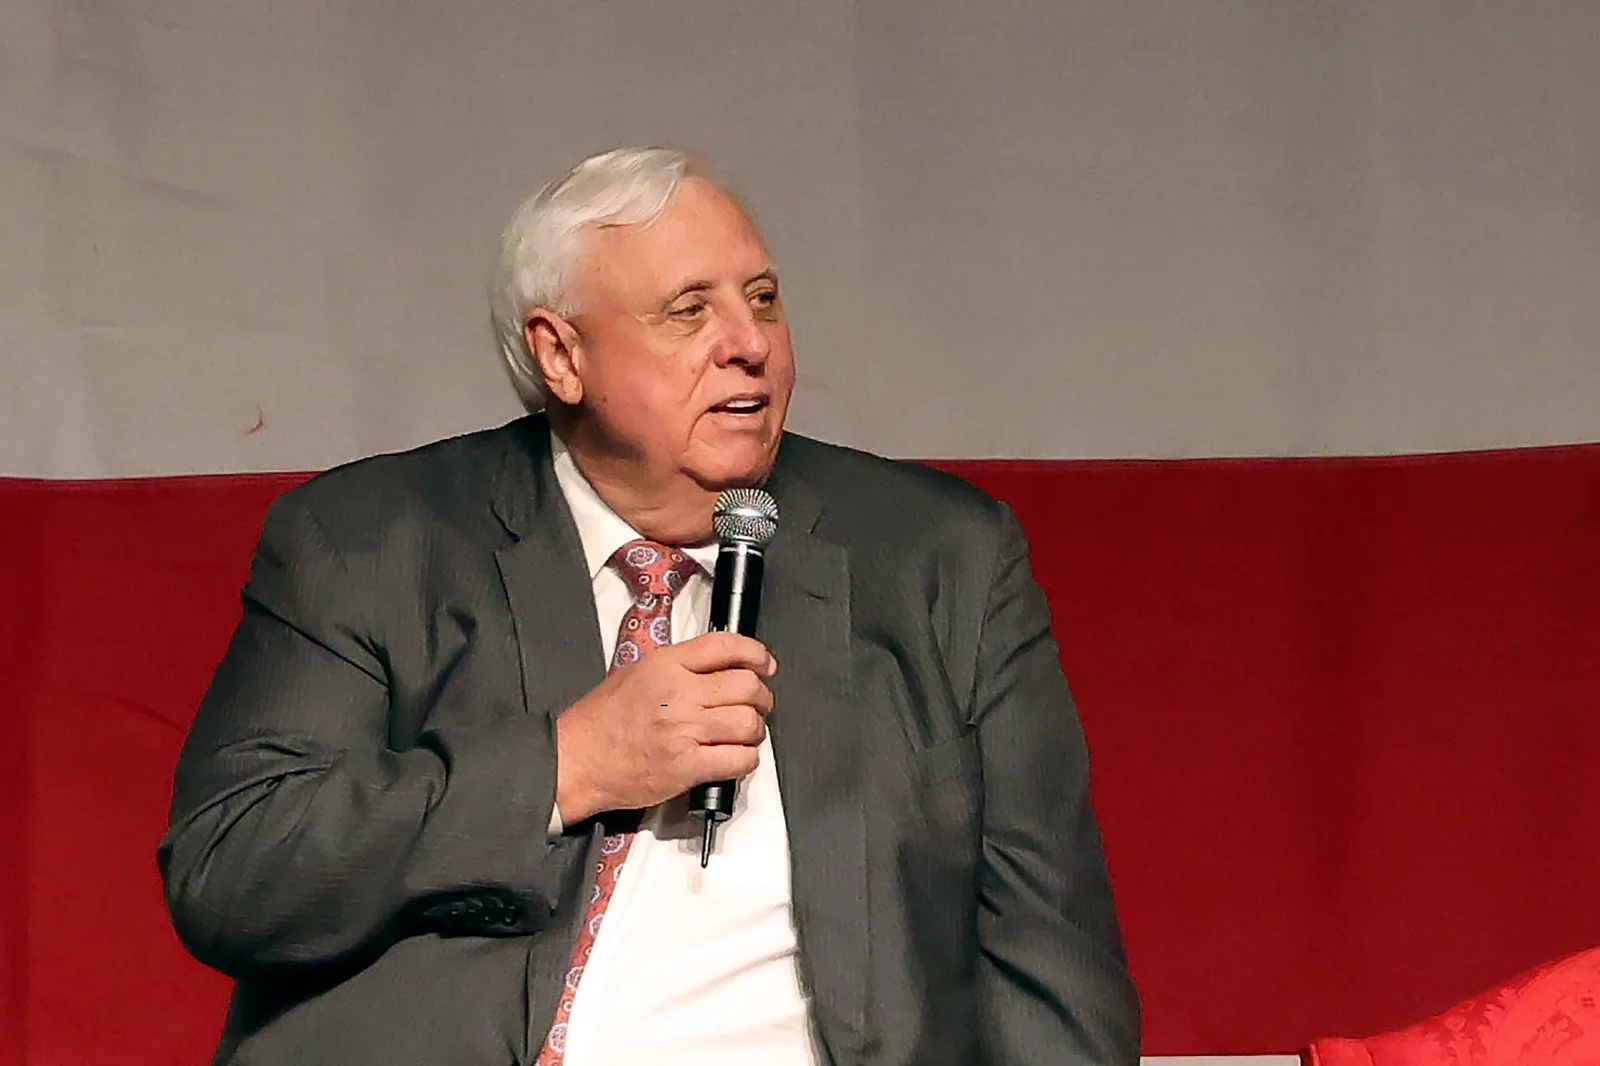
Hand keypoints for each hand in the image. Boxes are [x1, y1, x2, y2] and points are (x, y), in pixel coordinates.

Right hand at [553, 631, 776, 823]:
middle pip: (746, 686)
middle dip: (760, 697)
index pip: (726, 646)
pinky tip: (735, 758)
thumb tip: (718, 666)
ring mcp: (684, 731)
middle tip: (756, 705)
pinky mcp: (687, 767)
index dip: (756, 654)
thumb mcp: (636, 672)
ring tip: (743, 734)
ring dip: (754, 731)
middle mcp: (679, 693)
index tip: (765, 664)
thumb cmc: (601, 720)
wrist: (576, 760)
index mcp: (665, 665)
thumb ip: (678, 666)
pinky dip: (746, 760)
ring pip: (748, 723)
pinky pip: (739, 760)